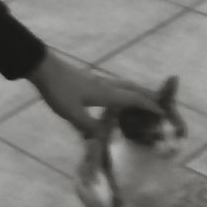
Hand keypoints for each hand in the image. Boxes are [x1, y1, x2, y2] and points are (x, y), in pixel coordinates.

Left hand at [27, 50, 161, 137]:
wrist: (42, 67)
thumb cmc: (58, 90)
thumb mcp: (73, 113)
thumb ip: (89, 127)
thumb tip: (104, 140)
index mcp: (107, 93)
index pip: (135, 99)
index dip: (150, 106)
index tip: (164, 113)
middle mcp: (106, 85)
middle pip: (133, 88)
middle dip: (148, 96)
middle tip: (160, 103)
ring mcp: (97, 80)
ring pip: (123, 85)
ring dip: (135, 92)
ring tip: (142, 100)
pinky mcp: (88, 79)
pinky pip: (113, 85)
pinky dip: (122, 91)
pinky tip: (114, 97)